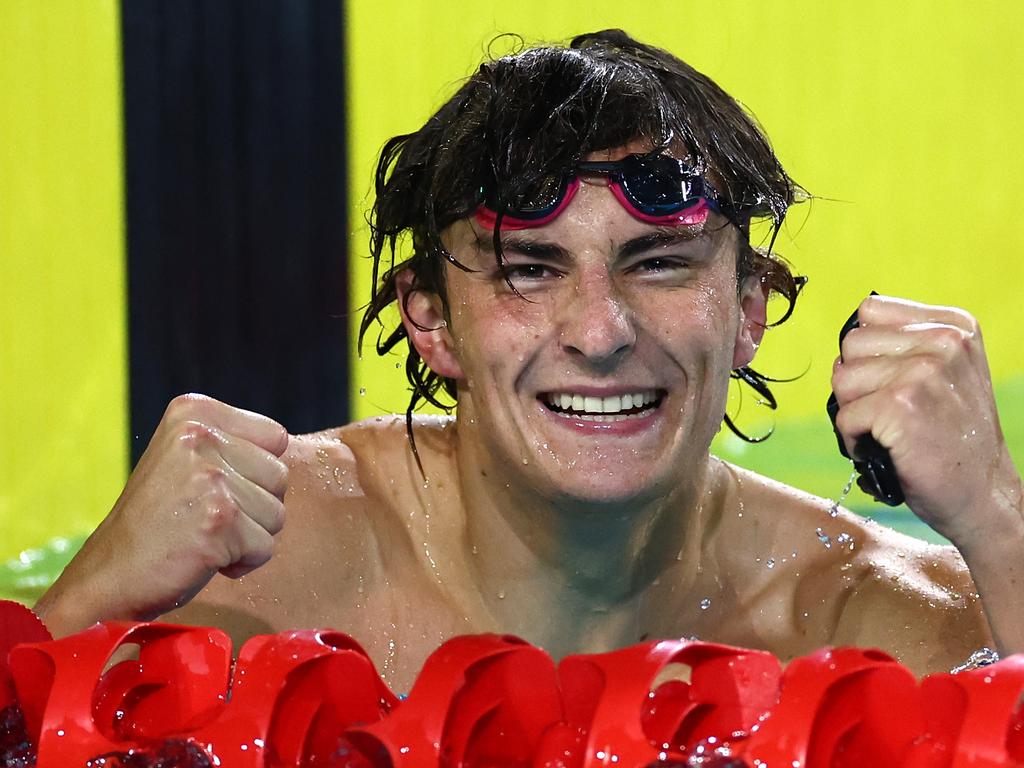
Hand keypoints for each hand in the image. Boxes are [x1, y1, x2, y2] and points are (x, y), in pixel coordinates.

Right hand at [36, 394, 288, 634]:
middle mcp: (201, 435)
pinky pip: (265, 547)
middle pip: (280, 476)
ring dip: (248, 536)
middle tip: (205, 518)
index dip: (255, 473)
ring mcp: (210, 477)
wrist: (108, 576)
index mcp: (194, 412)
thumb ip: (232, 444)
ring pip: (277, 513)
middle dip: (254, 507)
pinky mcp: (220, 519)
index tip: (213, 488)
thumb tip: (286, 447)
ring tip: (203, 536)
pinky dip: (242, 562)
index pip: (276, 437)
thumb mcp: (186, 459)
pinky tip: (204, 557)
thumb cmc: (157, 521)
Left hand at [830, 295, 1021, 547]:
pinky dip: (852, 439)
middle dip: (857, 382)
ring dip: (853, 411)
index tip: (891, 382)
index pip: (870, 312)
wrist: (984, 494)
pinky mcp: (901, 405)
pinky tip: (881, 449)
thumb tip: (846, 336)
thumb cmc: (952, 438)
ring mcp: (923, 371)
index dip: (868, 351)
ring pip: (842, 378)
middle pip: (851, 344)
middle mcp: (943, 341)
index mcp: (953, 325)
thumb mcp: (946, 373)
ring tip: (884, 431)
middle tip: (887, 413)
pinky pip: (844, 415)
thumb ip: (905, 345)